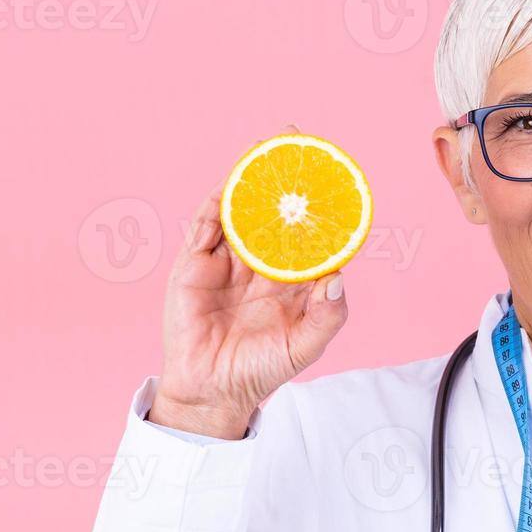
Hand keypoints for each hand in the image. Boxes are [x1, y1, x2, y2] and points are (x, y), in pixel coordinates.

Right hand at [149, 125, 349, 438]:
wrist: (213, 393)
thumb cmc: (261, 371)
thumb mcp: (304, 347)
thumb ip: (327, 316)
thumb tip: (338, 278)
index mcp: (289, 279)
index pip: (306, 232)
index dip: (318, 203)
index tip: (332, 174)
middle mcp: (258, 264)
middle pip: (272, 210)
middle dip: (282, 176)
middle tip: (296, 138)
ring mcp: (225, 263)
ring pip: (238, 212)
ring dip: (248, 180)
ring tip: (263, 150)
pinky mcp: (193, 268)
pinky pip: (204, 230)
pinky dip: (215, 207)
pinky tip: (229, 187)